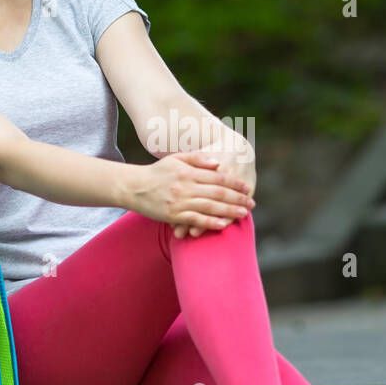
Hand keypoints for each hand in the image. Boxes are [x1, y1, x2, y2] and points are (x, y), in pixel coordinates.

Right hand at [126, 149, 254, 236]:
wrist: (133, 187)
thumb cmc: (157, 172)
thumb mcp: (176, 159)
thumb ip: (198, 159)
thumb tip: (218, 163)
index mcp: (189, 171)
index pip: (217, 177)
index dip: (234, 183)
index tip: (247, 188)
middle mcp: (186, 186)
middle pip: (217, 193)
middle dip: (237, 199)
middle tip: (251, 204)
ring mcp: (180, 201)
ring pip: (210, 207)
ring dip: (229, 211)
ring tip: (243, 214)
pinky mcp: (173, 215)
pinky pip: (196, 220)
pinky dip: (210, 223)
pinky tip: (223, 225)